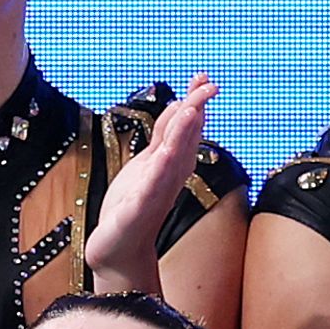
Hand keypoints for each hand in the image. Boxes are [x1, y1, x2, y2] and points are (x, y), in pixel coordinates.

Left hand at [85, 74, 216, 289]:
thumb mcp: (148, 164)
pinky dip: (160, 170)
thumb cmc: (133, 208)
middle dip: (196, 111)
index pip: (184, 127)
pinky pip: (152, 186)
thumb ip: (164, 137)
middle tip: (209, 87)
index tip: (204, 78)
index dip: (194, 102)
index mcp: (171, 164)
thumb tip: (180, 105)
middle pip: (185, 139)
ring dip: (184, 135)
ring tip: (191, 109)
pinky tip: (165, 154)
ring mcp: (156, 192)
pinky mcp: (139, 209)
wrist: (120, 250)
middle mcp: (169, 176)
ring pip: (173, 158)